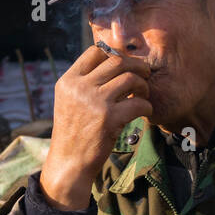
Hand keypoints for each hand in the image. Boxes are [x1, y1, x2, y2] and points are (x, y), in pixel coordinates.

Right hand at [40, 44, 152, 210]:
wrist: (69, 162)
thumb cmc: (73, 132)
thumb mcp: (69, 101)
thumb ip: (84, 82)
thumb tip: (113, 62)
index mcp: (68, 81)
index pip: (95, 52)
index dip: (114, 54)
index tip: (124, 65)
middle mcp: (80, 87)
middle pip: (117, 61)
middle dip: (136, 65)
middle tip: (144, 74)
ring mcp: (94, 102)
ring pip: (130, 78)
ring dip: (143, 85)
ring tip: (143, 95)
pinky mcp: (109, 118)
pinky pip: (138, 102)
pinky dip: (146, 106)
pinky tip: (144, 112)